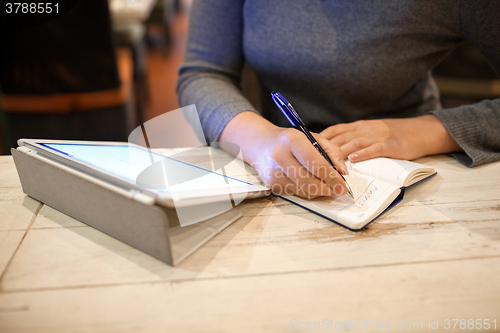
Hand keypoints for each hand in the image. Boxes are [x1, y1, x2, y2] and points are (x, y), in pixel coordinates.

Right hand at [219, 112, 348, 198]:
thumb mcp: (312, 137)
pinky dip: (307, 192)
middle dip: (328, 189)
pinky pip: (296, 194)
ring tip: (325, 185)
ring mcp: (273, 172)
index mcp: (292, 140)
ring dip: (319, 192)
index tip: (342, 185)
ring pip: (304, 191)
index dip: (332, 177)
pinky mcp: (271, 184)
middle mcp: (280, 156)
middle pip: (310, 182)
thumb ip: (332, 151)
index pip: (316, 164)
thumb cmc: (290, 140)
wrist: (261, 144)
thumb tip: (343, 171)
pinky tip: (310, 183)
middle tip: (338, 189)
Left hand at [320, 115, 461, 161]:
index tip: (305, 149)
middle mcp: (364, 129)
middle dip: (323, 150)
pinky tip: (353, 160)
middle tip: (310, 162)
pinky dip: (363, 154)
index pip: (333, 132)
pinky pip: (374, 149)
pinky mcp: (390, 145)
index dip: (318, 140)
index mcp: (358, 126)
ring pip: (353, 144)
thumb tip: (331, 150)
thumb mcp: (370, 132)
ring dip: (338, 155)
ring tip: (327, 165)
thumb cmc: (394, 135)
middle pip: (339, 139)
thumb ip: (352, 138)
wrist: (422, 131)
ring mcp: (377, 136)